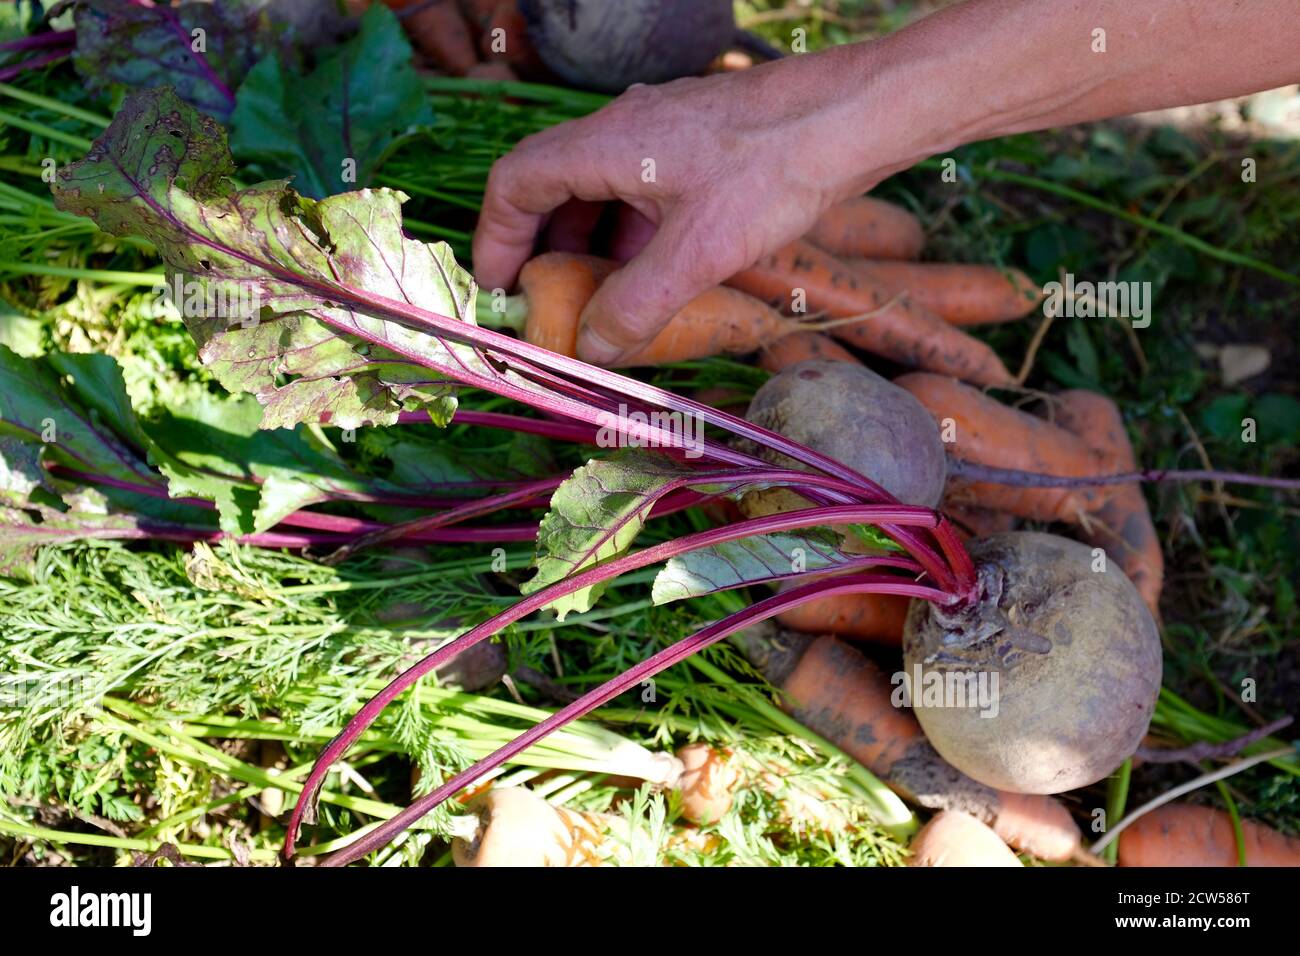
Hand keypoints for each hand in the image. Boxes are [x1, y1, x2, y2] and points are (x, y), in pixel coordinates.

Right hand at [472, 47, 913, 363]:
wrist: (856, 116)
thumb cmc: (777, 167)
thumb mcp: (699, 250)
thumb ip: (638, 304)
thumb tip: (591, 350)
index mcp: (606, 143)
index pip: (516, 182)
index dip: (497, 239)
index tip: (499, 290)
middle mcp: (624, 132)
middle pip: (553, 188)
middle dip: (543, 251)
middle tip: (546, 306)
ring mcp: (662, 138)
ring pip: (600, 193)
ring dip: (590, 248)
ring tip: (597, 304)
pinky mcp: (697, 151)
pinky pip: (641, 195)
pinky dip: (632, 238)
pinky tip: (654, 278)